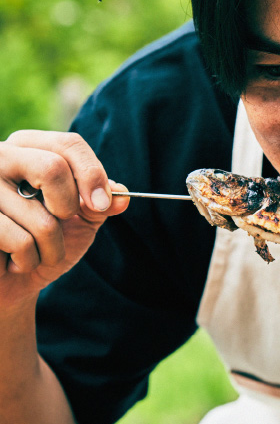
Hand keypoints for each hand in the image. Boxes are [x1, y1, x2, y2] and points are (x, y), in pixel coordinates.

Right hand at [0, 130, 128, 308]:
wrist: (12, 279)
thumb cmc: (44, 241)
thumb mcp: (81, 218)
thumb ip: (101, 203)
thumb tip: (122, 195)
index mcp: (27, 147)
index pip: (68, 144)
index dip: (92, 174)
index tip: (103, 204)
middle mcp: (1, 157)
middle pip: (52, 168)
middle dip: (69, 206)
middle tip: (63, 222)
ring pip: (41, 217)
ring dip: (52, 248)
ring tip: (35, 252)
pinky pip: (19, 241)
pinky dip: (28, 260)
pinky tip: (13, 261)